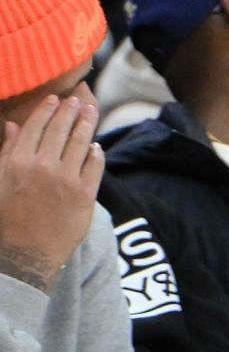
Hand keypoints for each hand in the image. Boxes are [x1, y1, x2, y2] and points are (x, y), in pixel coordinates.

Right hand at [0, 96, 103, 292]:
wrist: (25, 253)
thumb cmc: (7, 216)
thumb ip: (7, 151)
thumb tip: (11, 124)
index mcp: (18, 161)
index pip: (36, 127)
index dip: (48, 110)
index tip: (56, 99)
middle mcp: (43, 167)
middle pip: (61, 131)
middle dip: (71, 111)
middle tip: (79, 99)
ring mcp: (66, 180)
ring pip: (81, 144)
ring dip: (87, 125)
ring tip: (91, 113)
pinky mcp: (85, 196)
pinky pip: (95, 167)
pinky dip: (96, 153)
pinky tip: (96, 146)